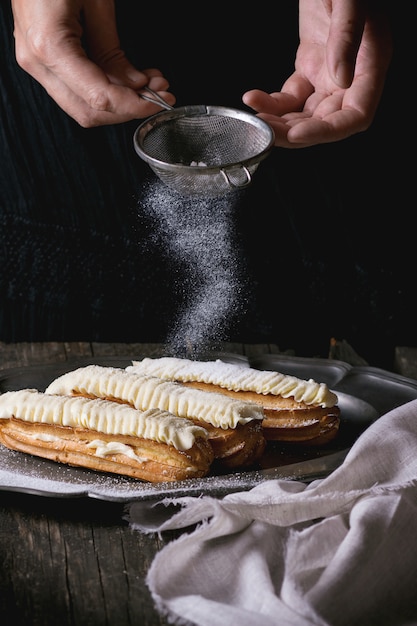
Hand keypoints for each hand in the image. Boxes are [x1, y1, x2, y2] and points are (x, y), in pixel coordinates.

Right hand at [11, 0, 174, 126]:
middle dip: (127, 108)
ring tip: (149, 84)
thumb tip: (135, 84)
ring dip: (119, 102)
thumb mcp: (96, 2)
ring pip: (82, 106)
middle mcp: (37, 62)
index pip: (98, 97)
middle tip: (158, 95)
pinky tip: (129, 79)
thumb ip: (113, 51)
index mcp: (49, 46)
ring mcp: (36, 63)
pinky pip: (76, 89)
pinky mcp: (41, 61)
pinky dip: (105, 90)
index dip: (132, 106)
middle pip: (88, 112)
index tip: (157, 102)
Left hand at [242, 0, 392, 147]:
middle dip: (294, 132)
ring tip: (256, 119)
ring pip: (306, 114)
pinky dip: (272, 103)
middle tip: (265, 132)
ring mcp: (331, 74)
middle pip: (326, 122)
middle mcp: (353, 76)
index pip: (355, 115)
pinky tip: (254, 98)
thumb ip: (346, 37)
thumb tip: (340, 78)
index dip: (327, 131)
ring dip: (280, 123)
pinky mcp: (311, 67)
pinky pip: (292, 96)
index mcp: (371, 65)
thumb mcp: (348, 1)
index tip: (297, 134)